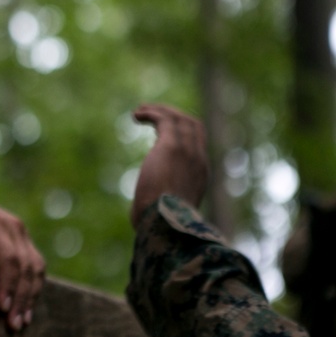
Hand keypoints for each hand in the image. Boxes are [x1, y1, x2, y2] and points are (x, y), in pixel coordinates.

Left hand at [0, 185, 45, 330]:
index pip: (7, 257)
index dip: (7, 283)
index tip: (2, 308)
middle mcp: (14, 228)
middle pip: (26, 266)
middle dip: (21, 297)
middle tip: (13, 326)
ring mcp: (23, 235)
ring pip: (36, 268)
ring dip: (31, 297)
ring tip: (21, 324)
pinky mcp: (26, 244)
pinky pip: (36, 268)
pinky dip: (34, 289)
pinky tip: (27, 311)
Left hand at [131, 104, 207, 228]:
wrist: (166, 224)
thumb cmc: (159, 225)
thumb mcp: (162, 213)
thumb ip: (156, 208)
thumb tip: (138, 218)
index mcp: (199, 175)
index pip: (196, 145)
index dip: (180, 135)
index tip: (158, 134)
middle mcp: (198, 160)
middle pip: (193, 126)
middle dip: (173, 115)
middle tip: (151, 113)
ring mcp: (188, 151)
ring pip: (180, 118)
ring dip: (160, 110)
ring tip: (140, 111)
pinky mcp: (172, 146)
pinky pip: (165, 119)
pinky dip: (152, 113)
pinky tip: (136, 115)